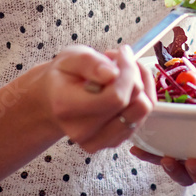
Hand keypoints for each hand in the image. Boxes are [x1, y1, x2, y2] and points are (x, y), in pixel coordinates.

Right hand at [36, 45, 154, 152]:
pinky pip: (140, 119)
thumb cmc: (63, 75)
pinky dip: (141, 98)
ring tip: (122, 73)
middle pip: (132, 105)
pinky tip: (126, 86)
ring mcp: (98, 141)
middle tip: (120, 60)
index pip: (115, 97)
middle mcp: (82, 131)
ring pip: (142, 113)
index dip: (127, 72)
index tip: (122, 52)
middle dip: (134, 75)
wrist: (54, 99)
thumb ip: (90, 63)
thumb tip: (112, 74)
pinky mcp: (111, 143)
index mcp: (67, 107)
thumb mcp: (71, 57)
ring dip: (140, 86)